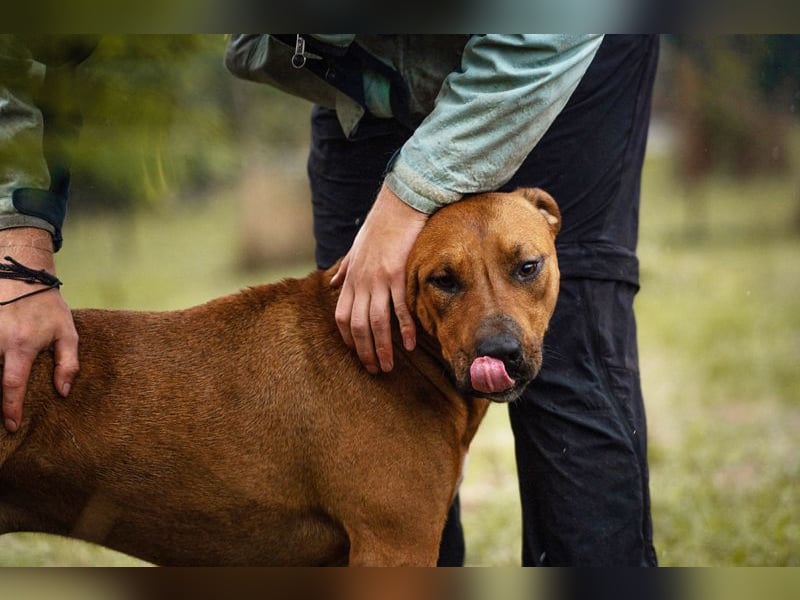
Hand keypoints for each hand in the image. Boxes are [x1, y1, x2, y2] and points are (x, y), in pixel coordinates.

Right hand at [0, 228, 78, 432]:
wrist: (22, 276)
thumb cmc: (47, 306)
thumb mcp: (67, 333)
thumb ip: (68, 364)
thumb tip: (63, 392)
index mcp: (20, 346)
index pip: (12, 384)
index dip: (10, 408)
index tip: (12, 425)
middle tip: (1, 420)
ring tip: (0, 399)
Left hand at [330, 184, 427, 373]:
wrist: (399, 204)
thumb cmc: (379, 226)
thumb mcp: (355, 248)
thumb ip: (344, 269)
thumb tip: (331, 281)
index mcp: (351, 278)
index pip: (342, 317)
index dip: (348, 339)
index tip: (357, 354)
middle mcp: (361, 282)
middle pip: (358, 326)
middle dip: (364, 351)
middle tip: (373, 369)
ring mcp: (378, 279)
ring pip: (377, 323)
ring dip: (382, 348)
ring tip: (388, 366)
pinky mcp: (397, 274)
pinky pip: (400, 308)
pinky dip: (404, 328)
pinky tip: (410, 345)